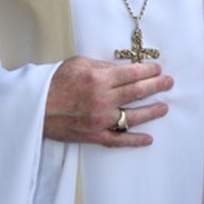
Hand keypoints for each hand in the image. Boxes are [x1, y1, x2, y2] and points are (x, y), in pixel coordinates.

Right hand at [44, 55, 174, 146]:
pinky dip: (135, 141)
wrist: (35, 107)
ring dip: (152, 111)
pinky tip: (148, 139)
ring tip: (164, 107)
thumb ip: (105, 66)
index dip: (149, 70)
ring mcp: (100, 120)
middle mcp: (102, 100)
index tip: (158, 69)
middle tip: (169, 82)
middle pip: (137, 92)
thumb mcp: (81, 63)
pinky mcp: (94, 136)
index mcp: (99, 79)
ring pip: (133, 116)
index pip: (133, 73)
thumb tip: (126, 68)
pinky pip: (118, 140)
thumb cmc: (56, 82)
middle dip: (157, 86)